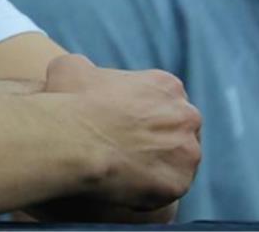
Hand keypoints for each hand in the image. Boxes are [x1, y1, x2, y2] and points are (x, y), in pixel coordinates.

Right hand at [44, 54, 200, 212]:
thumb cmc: (73, 103)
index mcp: (167, 86)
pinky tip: (127, 188)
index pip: (165, 101)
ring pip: (177, 161)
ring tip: (125, 172)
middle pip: (179, 130)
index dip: (143, 113)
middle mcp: (187, 115)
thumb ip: (86, 68)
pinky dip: (151, 191)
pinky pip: (168, 189)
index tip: (124, 124)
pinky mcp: (179, 182)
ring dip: (157, 165)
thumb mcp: (70, 67)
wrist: (73, 141)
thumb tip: (83, 73)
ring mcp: (188, 151)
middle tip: (127, 149)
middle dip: (158, 138)